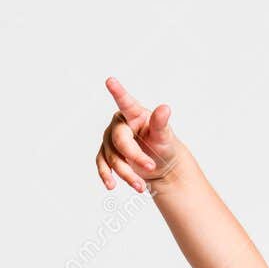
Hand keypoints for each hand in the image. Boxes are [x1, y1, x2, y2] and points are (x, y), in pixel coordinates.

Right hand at [95, 76, 177, 192]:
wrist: (160, 165)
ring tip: (140, 186)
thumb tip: (165, 108)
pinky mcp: (107, 153)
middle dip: (134, 156)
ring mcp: (110, 139)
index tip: (110, 80)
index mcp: (134, 114)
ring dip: (126, 173)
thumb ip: (161, 123)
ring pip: (112, 157)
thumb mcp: (165, 136)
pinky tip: (111, 186)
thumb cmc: (163, 145)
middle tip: (151, 167)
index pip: (125, 102)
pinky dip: (107, 175)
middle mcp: (119, 124)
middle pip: (120, 141)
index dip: (118, 92)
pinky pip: (102, 164)